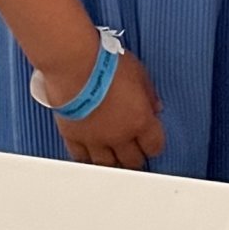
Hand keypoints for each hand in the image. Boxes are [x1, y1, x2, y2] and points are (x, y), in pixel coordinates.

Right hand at [53, 51, 165, 169]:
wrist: (75, 66)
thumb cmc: (106, 64)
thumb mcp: (138, 72)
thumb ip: (149, 93)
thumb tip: (155, 105)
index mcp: (140, 120)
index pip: (154, 146)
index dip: (154, 145)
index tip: (151, 141)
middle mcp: (119, 136)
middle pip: (133, 161)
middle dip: (135, 156)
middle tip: (134, 150)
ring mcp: (96, 140)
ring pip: (108, 165)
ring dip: (113, 161)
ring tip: (114, 156)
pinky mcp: (74, 138)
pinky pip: (82, 158)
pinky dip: (87, 158)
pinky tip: (90, 154)